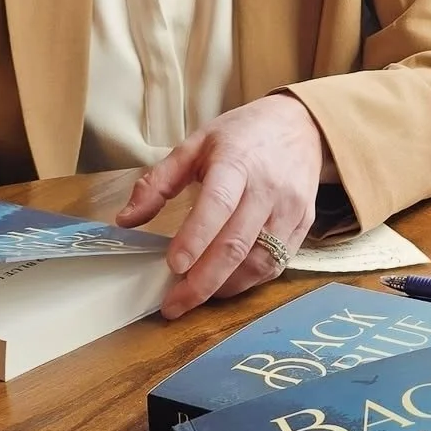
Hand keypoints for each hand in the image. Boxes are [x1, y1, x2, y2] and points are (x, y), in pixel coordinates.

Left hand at [115, 94, 324, 317]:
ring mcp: (291, 209)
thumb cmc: (242, 135)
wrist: (300, 125)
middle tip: (173, 304)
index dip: (196, 237)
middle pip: (237, 243)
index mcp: (237, 162)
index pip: (218, 204)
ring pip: (259, 261)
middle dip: (203, 281)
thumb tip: (125, 221)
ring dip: (225, 287)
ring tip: (196, 297)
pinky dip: (249, 282)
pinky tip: (225, 285)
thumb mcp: (196, 144)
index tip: (173, 266)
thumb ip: (159, 182)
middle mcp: (268, 188)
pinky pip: (277, 263)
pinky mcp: (305, 224)